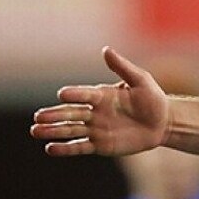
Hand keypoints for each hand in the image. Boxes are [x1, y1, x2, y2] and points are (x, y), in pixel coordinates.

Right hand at [30, 47, 169, 156]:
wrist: (163, 123)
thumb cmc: (153, 98)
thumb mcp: (140, 80)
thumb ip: (122, 67)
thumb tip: (106, 49)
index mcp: (101, 95)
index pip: (84, 94)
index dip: (74, 94)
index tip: (62, 94)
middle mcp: (94, 112)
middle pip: (71, 113)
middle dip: (54, 115)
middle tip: (38, 117)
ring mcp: (96, 129)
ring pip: (71, 130)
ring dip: (53, 131)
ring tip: (36, 131)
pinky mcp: (100, 145)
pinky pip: (80, 147)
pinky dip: (65, 148)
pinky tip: (50, 148)